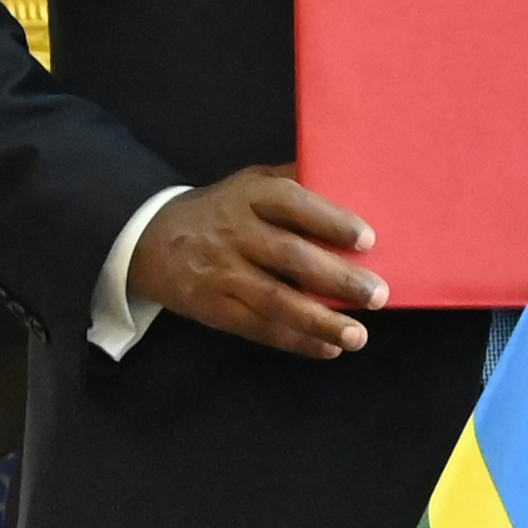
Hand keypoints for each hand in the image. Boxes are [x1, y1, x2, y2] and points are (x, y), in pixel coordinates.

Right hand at [128, 166, 383, 359]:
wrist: (150, 239)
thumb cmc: (221, 209)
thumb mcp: (250, 183)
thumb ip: (294, 182)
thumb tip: (349, 180)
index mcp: (251, 197)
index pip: (293, 204)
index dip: (330, 221)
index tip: (367, 239)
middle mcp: (237, 234)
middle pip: (289, 256)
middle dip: (336, 278)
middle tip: (377, 295)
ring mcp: (222, 273)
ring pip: (275, 299)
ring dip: (319, 321)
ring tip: (358, 336)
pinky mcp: (212, 308)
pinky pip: (258, 327)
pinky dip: (295, 341)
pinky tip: (327, 348)